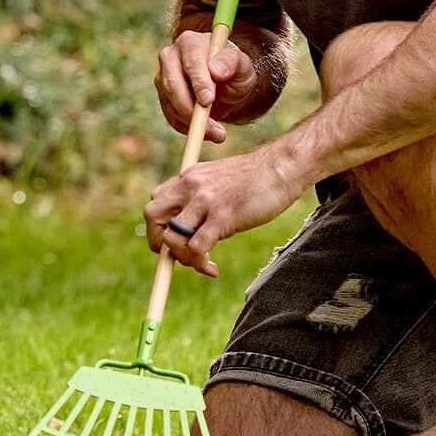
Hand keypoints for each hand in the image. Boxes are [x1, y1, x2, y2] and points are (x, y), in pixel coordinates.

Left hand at [142, 143, 305, 275]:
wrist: (283, 166)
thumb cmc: (257, 178)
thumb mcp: (220, 181)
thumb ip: (202, 198)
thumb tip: (194, 229)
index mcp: (188, 177)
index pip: (156, 201)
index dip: (160, 225)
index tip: (176, 240)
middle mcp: (190, 186)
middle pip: (153, 216)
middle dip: (159, 241)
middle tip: (178, 256)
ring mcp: (204, 201)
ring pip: (172, 237)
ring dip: (182, 258)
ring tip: (202, 264)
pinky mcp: (222, 216)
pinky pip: (197, 247)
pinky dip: (199, 263)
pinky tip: (212, 268)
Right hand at [154, 30, 257, 142]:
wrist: (225, 82)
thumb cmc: (234, 69)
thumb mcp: (242, 65)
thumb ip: (232, 63)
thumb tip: (216, 71)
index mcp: (191, 42)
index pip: (191, 62)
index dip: (198, 82)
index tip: (208, 101)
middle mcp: (171, 56)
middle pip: (172, 83)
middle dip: (190, 108)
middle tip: (212, 128)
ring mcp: (163, 76)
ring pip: (169, 102)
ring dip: (191, 122)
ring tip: (216, 133)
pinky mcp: (162, 95)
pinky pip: (169, 115)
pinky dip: (185, 127)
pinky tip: (205, 132)